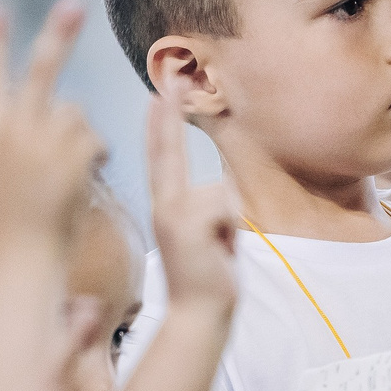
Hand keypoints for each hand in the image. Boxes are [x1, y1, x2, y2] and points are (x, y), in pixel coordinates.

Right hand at [0, 0, 107, 251]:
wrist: (17, 263)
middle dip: (57, 35)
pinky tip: (77, 184)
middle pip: (41, 71)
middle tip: (75, 5)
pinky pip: (94, 139)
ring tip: (61, 177)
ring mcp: (44, 141)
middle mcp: (13, 129)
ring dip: (76, 136)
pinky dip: (92, 157)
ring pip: (76, 113)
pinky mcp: (73, 156)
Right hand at [148, 94, 238, 318]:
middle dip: (167, 113)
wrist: (200, 315)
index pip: (164, 157)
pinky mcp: (184, 224)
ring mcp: (171, 215)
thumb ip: (209, 211)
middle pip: (167, 151)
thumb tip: (219, 194)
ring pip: (220, 193)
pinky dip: (231, 230)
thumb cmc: (209, 278)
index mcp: (168, 207)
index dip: (161, 123)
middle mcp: (163, 206)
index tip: (160, 91)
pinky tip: (220, 252)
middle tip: (169, 76)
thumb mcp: (210, 237)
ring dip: (229, 223)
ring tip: (218, 251)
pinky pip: (225, 206)